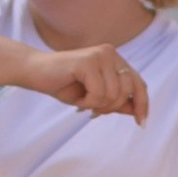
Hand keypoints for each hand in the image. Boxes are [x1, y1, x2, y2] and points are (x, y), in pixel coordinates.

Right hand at [27, 43, 149, 121]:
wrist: (35, 73)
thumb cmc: (64, 85)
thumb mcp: (95, 97)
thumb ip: (116, 101)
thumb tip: (138, 111)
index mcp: (115, 59)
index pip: (138, 83)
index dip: (142, 104)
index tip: (141, 123)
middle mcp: (111, 53)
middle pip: (128, 91)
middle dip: (111, 107)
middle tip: (93, 110)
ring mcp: (100, 55)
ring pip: (113, 94)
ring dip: (96, 105)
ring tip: (82, 101)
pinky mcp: (88, 61)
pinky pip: (99, 93)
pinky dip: (87, 102)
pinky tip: (77, 98)